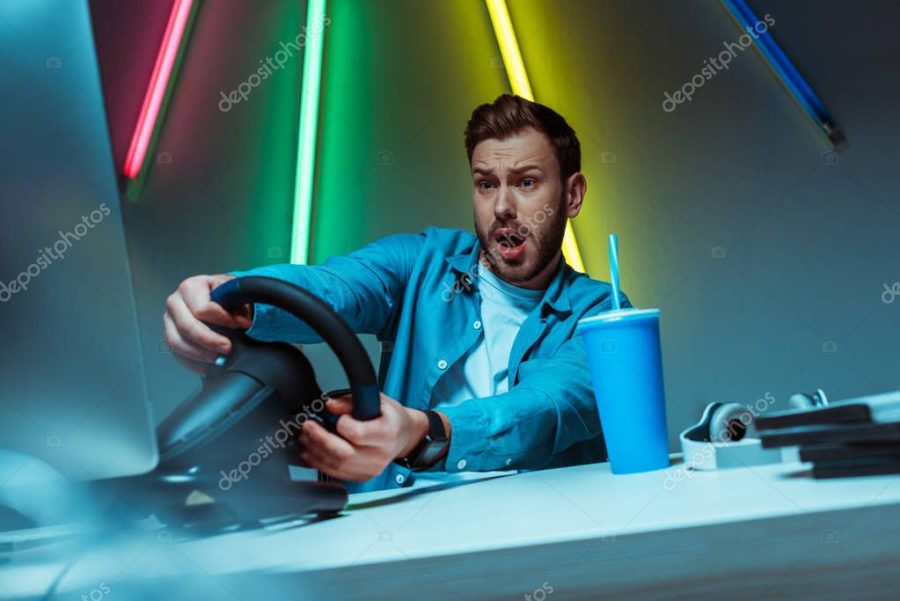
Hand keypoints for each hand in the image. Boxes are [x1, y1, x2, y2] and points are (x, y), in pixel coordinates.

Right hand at [163, 274, 253, 372]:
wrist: (212, 299)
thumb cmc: (222, 295)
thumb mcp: (233, 294)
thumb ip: (239, 306)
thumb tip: (242, 323)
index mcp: (190, 287)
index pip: (203, 308)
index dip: (223, 320)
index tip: (239, 325)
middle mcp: (174, 302)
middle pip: (187, 326)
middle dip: (210, 341)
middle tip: (227, 348)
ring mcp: (169, 321)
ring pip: (178, 342)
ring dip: (200, 354)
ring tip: (218, 358)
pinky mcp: (169, 337)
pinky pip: (177, 353)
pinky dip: (194, 362)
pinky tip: (208, 364)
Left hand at [297, 392, 440, 481]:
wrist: (404, 435)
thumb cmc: (392, 418)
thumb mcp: (377, 400)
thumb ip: (351, 401)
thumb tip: (330, 405)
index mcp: (387, 433)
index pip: (357, 434)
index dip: (341, 424)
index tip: (337, 417)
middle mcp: (381, 454)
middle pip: (344, 454)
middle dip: (320, 440)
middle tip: (308, 428)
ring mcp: (372, 468)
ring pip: (337, 466)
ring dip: (316, 453)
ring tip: (306, 439)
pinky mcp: (364, 476)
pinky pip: (338, 474)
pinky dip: (320, 464)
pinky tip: (312, 453)